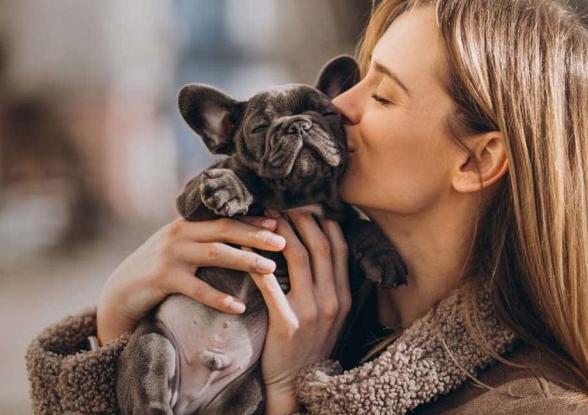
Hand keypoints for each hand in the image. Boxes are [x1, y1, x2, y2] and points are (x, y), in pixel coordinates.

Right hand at [96, 216, 286, 344]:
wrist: (119, 291)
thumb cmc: (160, 270)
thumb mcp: (181, 247)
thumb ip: (205, 238)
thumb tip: (245, 235)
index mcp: (188, 223)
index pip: (226, 217)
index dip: (253, 220)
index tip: (280, 223)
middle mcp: (179, 233)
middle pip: (224, 229)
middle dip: (255, 235)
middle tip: (282, 242)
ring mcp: (170, 255)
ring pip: (214, 253)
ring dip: (244, 260)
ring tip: (269, 269)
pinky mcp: (162, 278)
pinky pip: (196, 289)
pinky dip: (219, 297)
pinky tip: (239, 306)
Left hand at [246, 208, 350, 414]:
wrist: (299, 383)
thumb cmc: (309, 345)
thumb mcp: (332, 316)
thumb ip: (330, 286)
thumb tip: (320, 251)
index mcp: (344, 296)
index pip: (339, 248)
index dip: (325, 223)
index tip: (309, 207)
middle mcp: (332, 300)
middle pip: (319, 246)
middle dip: (302, 219)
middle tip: (283, 204)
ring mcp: (311, 311)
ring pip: (298, 256)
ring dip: (281, 232)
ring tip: (266, 218)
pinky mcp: (286, 322)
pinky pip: (269, 283)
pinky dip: (255, 260)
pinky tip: (243, 246)